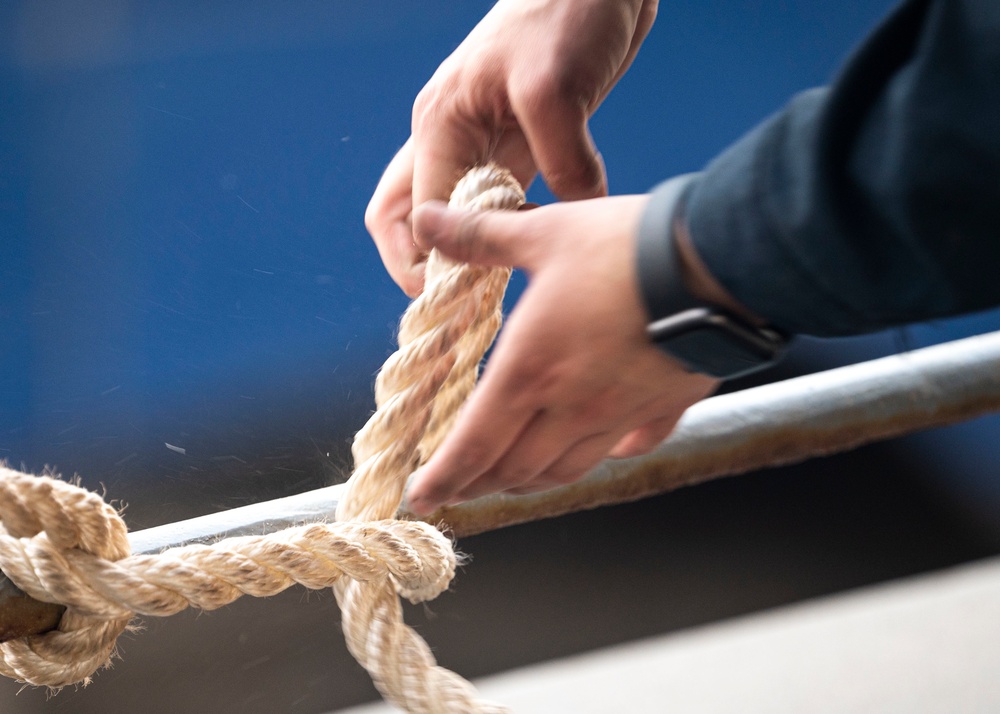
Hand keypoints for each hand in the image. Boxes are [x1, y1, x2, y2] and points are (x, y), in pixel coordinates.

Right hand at [366, 0, 658, 295]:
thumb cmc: (564, 9)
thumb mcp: (553, 87)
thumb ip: (559, 158)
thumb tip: (572, 216)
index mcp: (440, 123)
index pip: (414, 211)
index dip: (428, 260)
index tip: (459, 295)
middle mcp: (452, 139)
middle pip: (407, 216)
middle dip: (419, 265)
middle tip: (453, 307)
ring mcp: (486, 145)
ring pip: (453, 216)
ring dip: (461, 256)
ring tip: (486, 298)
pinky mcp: (525, 147)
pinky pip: (500, 205)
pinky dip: (503, 237)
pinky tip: (527, 260)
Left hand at [404, 196, 718, 515]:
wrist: (716, 263)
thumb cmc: (625, 248)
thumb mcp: (543, 233)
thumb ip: (480, 237)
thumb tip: (429, 218)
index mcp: (529, 371)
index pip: (473, 446)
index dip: (443, 479)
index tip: (422, 499)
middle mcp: (570, 406)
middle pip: (516, 468)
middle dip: (480, 484)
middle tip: (460, 488)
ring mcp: (618, 415)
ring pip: (566, 469)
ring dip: (532, 479)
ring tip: (514, 479)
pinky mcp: (661, 409)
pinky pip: (628, 447)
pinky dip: (604, 455)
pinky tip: (601, 450)